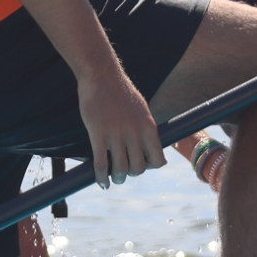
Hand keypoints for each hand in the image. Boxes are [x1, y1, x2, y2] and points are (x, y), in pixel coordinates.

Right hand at [75, 64, 164, 188]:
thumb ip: (144, 128)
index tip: (141, 164)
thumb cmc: (120, 92)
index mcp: (149, 127)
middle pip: (139, 168)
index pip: (158, 160)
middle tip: (124, 170)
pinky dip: (101, 177)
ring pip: (121, 169)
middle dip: (131, 173)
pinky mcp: (98, 134)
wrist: (101, 75)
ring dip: (117, 178)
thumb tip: (146, 145)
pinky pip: (101, 164)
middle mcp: (135, 133)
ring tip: (113, 177)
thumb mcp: (141, 109)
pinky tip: (101, 181)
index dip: (150, 167)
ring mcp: (117, 134)